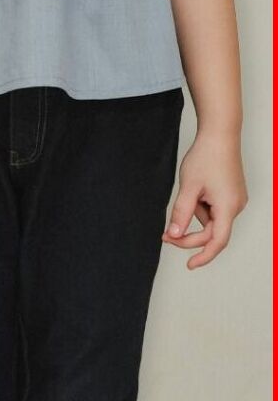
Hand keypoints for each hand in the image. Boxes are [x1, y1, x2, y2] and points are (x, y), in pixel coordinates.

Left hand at [163, 132, 247, 268]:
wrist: (219, 134)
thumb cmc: (206, 157)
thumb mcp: (188, 188)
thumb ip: (181, 214)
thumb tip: (174, 235)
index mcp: (228, 207)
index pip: (217, 242)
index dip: (203, 256)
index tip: (189, 265)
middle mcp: (236, 206)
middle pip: (211, 234)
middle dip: (188, 237)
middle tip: (165, 235)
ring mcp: (235, 200)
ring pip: (210, 222)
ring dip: (193, 217)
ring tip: (186, 195)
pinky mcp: (230, 195)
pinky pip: (213, 211)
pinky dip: (199, 209)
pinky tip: (194, 192)